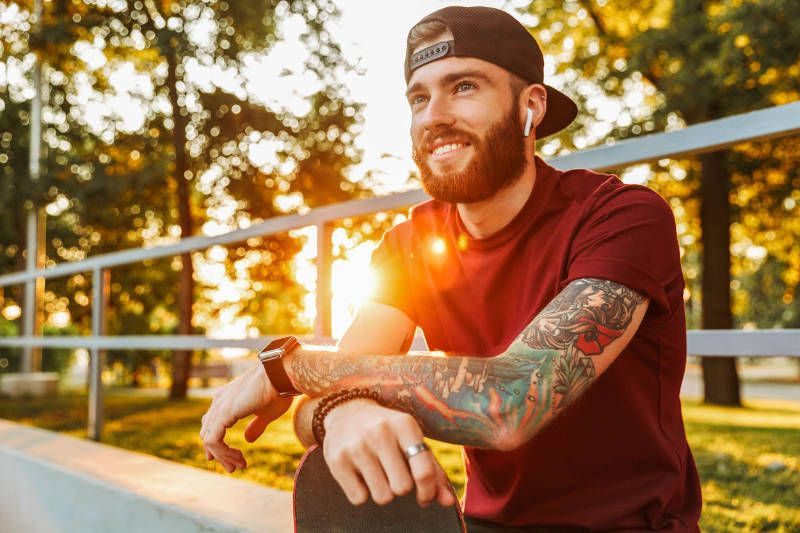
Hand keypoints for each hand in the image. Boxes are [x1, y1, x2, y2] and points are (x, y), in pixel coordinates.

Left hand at [200, 362, 292, 471]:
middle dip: (219, 454)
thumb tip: (248, 439)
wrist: (281, 376)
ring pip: (209, 439)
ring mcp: (219, 406)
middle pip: (208, 433)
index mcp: (227, 398)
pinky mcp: (223, 413)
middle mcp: (219, 401)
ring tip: (238, 465)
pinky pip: (213, 440)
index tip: (231, 458)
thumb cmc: (278, 390)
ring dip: (223, 456)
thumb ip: (256, 426)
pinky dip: (223, 453)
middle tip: (233, 468)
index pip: (212, 424)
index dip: (217, 444)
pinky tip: (238, 458)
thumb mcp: (266, 413)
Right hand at [322, 399, 455, 507]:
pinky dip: (362, 493)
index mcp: (404, 425)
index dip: (428, 492)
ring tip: (378, 474)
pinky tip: (360, 475)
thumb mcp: (411, 440)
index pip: (423, 470)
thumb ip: (432, 470)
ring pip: (382, 496)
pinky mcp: (337, 460)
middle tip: (395, 476)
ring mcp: (356, 446)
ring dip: (383, 492)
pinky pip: (359, 498)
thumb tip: (448, 502)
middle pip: (402, 488)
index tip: (424, 496)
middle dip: (401, 488)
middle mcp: (380, 432)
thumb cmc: (388, 432)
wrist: (346, 412)